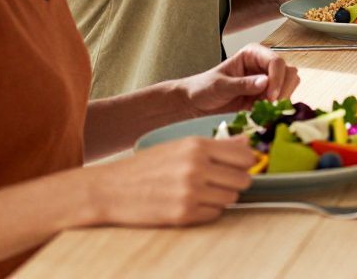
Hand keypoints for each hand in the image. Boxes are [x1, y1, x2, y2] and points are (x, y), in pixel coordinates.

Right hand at [87, 137, 253, 225]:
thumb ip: (216, 145)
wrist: (109, 190)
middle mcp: (196, 167)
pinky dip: (208, 211)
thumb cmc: (147, 167)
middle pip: (243, 179)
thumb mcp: (180, 146)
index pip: (246, 156)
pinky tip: (191, 204)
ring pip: (231, 198)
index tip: (236, 167)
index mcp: (197, 146)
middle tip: (219, 182)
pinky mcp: (183, 214)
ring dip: (221, 197)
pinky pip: (215, 214)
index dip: (244, 163)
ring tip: (202, 193)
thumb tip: (247, 142)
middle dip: (235, 182)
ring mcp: (190, 192)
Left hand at [176, 44, 299, 115]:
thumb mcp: (220, 86)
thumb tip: (265, 82)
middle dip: (282, 89)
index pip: (276, 62)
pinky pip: (283, 98)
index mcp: (253, 54)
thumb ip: (242, 84)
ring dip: (281, 98)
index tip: (270, 97)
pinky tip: (263, 112)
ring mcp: (268, 79)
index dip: (277, 79)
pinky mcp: (267, 94)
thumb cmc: (204, 88)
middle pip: (288, 72)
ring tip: (263, 108)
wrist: (197, 103)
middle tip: (269, 106)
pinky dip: (277, 107)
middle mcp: (263, 64)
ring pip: (290, 85)